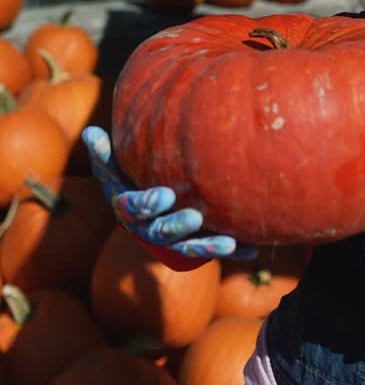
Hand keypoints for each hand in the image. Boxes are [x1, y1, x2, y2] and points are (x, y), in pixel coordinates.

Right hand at [82, 126, 257, 261]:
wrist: (151, 199)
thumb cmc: (130, 173)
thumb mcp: (113, 163)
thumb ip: (103, 151)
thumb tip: (90, 132)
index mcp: (128, 208)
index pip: (133, 208)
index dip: (147, 204)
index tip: (164, 195)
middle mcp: (149, 228)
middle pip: (161, 232)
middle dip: (177, 225)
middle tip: (194, 215)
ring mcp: (173, 240)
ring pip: (188, 247)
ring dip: (208, 245)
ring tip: (228, 242)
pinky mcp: (196, 242)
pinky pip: (213, 251)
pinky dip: (232, 252)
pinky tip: (252, 251)